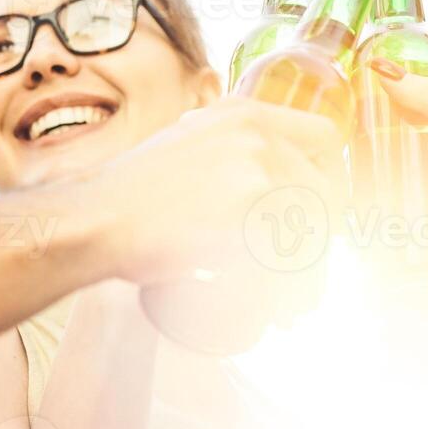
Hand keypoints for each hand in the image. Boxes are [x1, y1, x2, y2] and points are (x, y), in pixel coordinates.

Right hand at [63, 97, 345, 284]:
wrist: (93, 218)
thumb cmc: (132, 191)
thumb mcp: (190, 140)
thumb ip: (235, 146)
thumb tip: (276, 176)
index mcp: (248, 116)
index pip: (326, 139)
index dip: (333, 178)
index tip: (324, 212)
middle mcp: (257, 139)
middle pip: (325, 196)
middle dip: (322, 242)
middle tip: (307, 274)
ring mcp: (253, 175)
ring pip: (311, 235)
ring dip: (309, 277)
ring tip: (295, 307)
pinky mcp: (243, 219)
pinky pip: (289, 263)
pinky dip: (289, 294)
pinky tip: (279, 312)